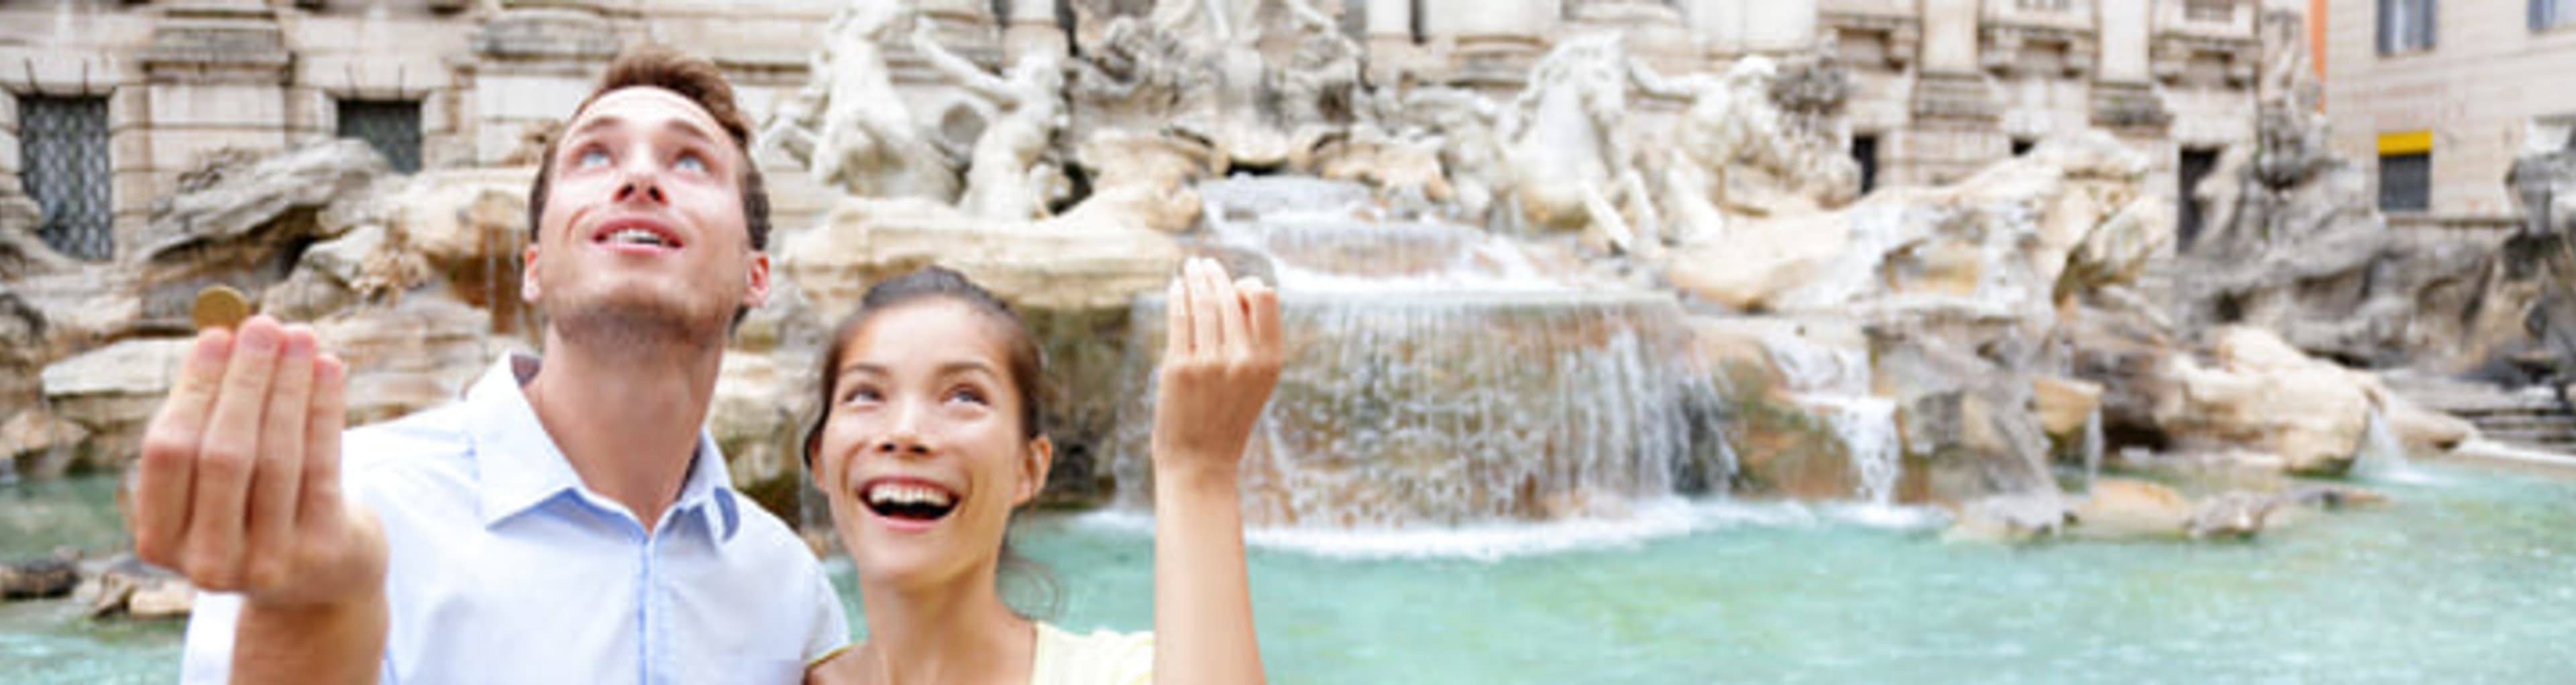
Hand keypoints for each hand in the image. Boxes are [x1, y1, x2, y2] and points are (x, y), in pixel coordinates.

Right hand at [132, 316, 383, 609]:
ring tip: (300, 336)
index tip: (215, 336)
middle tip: (262, 325)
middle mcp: (207, 561)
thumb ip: (209, 423)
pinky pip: (323, 466)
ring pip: (278, 456)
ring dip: (290, 387)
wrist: (317, 582)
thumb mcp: (216, 484)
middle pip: (224, 453)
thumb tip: (227, 334)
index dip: (194, 390)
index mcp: (160, 541)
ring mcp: (267, 561)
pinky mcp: (321, 551)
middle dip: (245, 381)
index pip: (167, 452)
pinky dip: (325, 410)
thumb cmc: (254, 511)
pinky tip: (330, 369)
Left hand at [1150, 258, 1283, 485]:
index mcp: (1269, 360)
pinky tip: (1176, 287)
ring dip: (1195, 279)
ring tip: (1190, 267)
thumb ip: (1253, 342)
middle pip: (1229, 296)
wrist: (1201, 461)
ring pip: (1203, 302)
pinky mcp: (1179, 367)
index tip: (1234, 284)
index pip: (1265, 298)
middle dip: (1214, 274)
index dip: (1248, 286)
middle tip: (1204, 263)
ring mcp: (1210, 362)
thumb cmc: (1228, 418)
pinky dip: (1178, 297)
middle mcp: (1242, 358)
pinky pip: (1179, 319)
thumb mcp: (1256, 382)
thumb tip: (1240, 291)